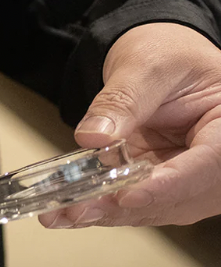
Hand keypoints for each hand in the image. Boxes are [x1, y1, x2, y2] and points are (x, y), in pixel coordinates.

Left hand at [40, 22, 220, 227]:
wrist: (157, 56)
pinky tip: (66, 212)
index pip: (209, 162)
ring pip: (154, 208)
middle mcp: (216, 157)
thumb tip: (93, 137)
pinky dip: (100, 208)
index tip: (128, 196)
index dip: (168, 185)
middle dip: (126, 207)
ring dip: (107, 214)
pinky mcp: (159, 183)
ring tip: (62, 214)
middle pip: (180, 196)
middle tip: (78, 210)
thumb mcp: (144, 66)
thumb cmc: (166, 52)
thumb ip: (121, 101)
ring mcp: (187, 175)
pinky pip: (133, 204)